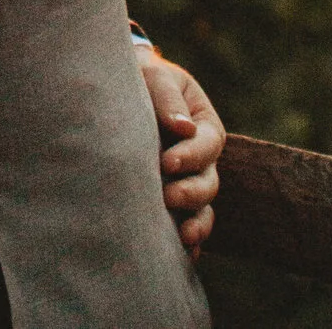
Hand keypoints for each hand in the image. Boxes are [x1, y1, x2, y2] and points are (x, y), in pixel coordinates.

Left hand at [137, 45, 223, 256]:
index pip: (208, 144)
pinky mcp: (175, 201)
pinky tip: (182, 255)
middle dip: (191, 192)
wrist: (122, 91)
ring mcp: (190, 181)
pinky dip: (190, 242)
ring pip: (203, 208)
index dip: (191, 155)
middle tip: (168, 197)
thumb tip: (182, 128)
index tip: (167, 162)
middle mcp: (202, 158)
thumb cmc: (143, 79)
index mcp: (204, 125)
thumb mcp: (156, 77)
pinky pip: (188, 223)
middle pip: (209, 181)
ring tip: (183, 235)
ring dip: (197, 223)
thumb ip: (168, 97)